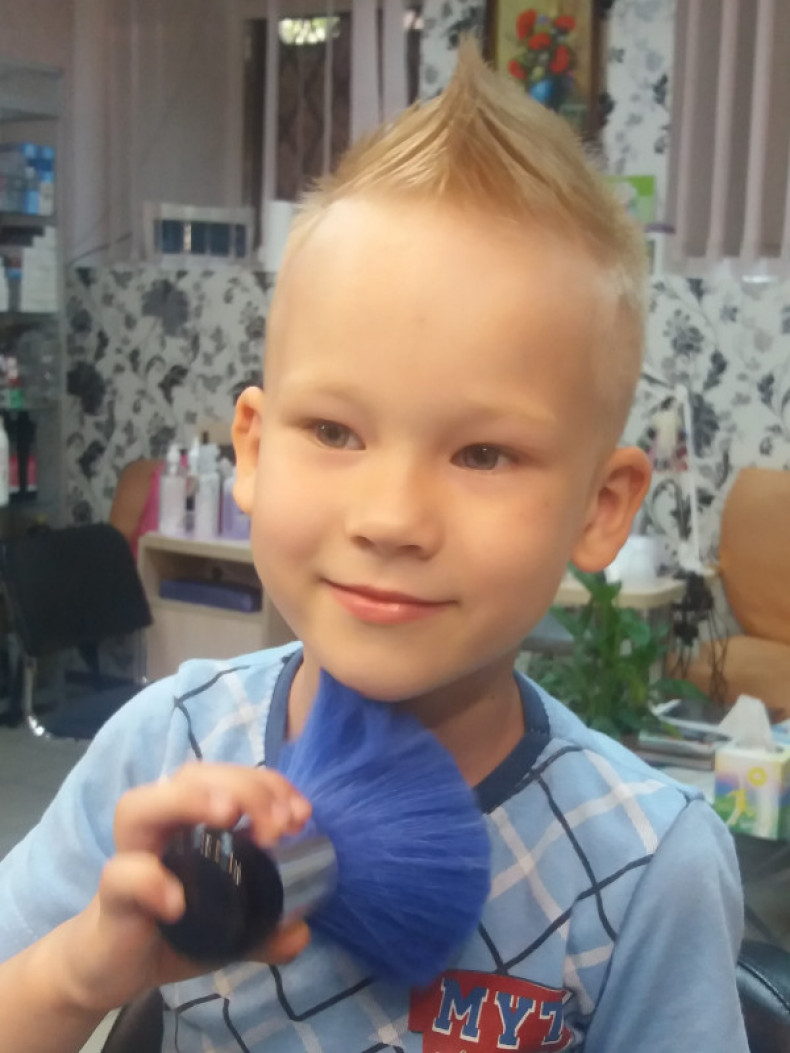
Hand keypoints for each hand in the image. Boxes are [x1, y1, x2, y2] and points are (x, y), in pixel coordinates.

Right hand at [57, 763, 312, 1013]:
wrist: (115, 968)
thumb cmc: (176, 928)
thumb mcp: (232, 927)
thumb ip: (267, 927)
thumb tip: (301, 932)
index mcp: (192, 819)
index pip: (229, 778)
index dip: (267, 784)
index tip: (300, 814)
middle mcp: (160, 825)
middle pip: (192, 776)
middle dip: (243, 786)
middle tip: (280, 824)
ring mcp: (131, 856)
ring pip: (141, 805)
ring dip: (189, 800)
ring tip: (229, 816)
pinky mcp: (111, 896)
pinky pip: (122, 875)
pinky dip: (149, 880)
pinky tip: (178, 902)